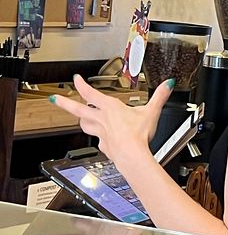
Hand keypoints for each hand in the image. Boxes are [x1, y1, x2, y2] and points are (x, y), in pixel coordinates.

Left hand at [51, 75, 173, 172]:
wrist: (132, 155)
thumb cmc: (138, 135)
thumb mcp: (151, 112)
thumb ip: (159, 97)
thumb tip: (167, 85)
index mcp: (110, 108)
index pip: (90, 93)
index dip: (81, 85)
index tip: (76, 79)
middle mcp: (101, 119)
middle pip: (77, 110)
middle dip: (64, 103)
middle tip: (55, 98)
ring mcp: (100, 133)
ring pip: (84, 125)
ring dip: (82, 120)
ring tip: (80, 119)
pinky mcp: (103, 145)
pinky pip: (98, 139)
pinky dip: (99, 137)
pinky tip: (104, 139)